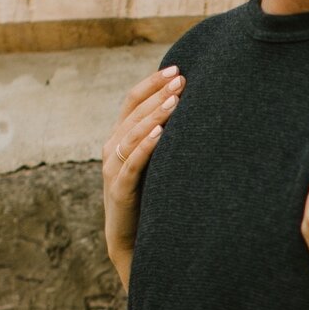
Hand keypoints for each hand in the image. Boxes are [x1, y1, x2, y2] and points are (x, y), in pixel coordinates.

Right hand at [103, 65, 183, 287]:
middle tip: (182, 79)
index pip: (132, 100)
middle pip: (133, 113)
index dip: (152, 83)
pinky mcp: (118, 191)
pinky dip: (145, 147)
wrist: (134, 241)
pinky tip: (160, 134)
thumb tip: (197, 111)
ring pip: (131, 134)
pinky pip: (131, 164)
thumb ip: (166, 138)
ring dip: (154, 116)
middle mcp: (112, 149)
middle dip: (159, 94)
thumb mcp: (157, 162)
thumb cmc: (151, 197)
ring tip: (175, 101)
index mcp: (119, 137)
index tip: (177, 68)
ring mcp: (112, 169)